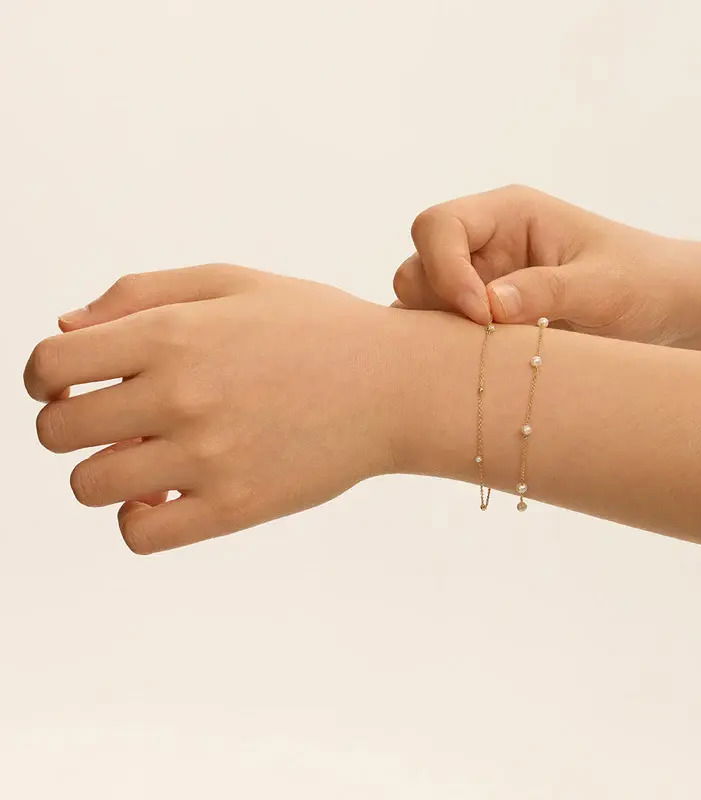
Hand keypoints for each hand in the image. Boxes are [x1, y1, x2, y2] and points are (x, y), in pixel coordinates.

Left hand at [24, 265, 395, 553]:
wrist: (396, 385)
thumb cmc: (318, 329)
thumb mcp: (233, 281)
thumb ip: (141, 294)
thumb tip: (66, 329)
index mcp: (173, 333)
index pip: (50, 364)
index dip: (45, 376)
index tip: (68, 383)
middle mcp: (180, 395)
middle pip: (57, 431)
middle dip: (69, 423)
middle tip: (111, 420)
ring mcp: (207, 457)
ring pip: (89, 486)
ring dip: (102, 471)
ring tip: (145, 456)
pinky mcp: (236, 507)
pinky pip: (140, 534)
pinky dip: (136, 517)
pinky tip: (165, 492)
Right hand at [393, 184, 700, 346]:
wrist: (666, 310)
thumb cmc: (644, 282)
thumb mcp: (605, 287)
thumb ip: (548, 291)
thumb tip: (489, 306)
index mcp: (508, 215)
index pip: (438, 226)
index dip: (444, 269)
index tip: (483, 314)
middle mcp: (483, 247)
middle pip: (417, 267)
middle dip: (436, 306)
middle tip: (483, 340)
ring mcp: (478, 285)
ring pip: (421, 308)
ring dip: (441, 334)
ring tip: (488, 358)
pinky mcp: (481, 322)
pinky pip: (442, 336)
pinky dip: (450, 355)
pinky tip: (485, 370)